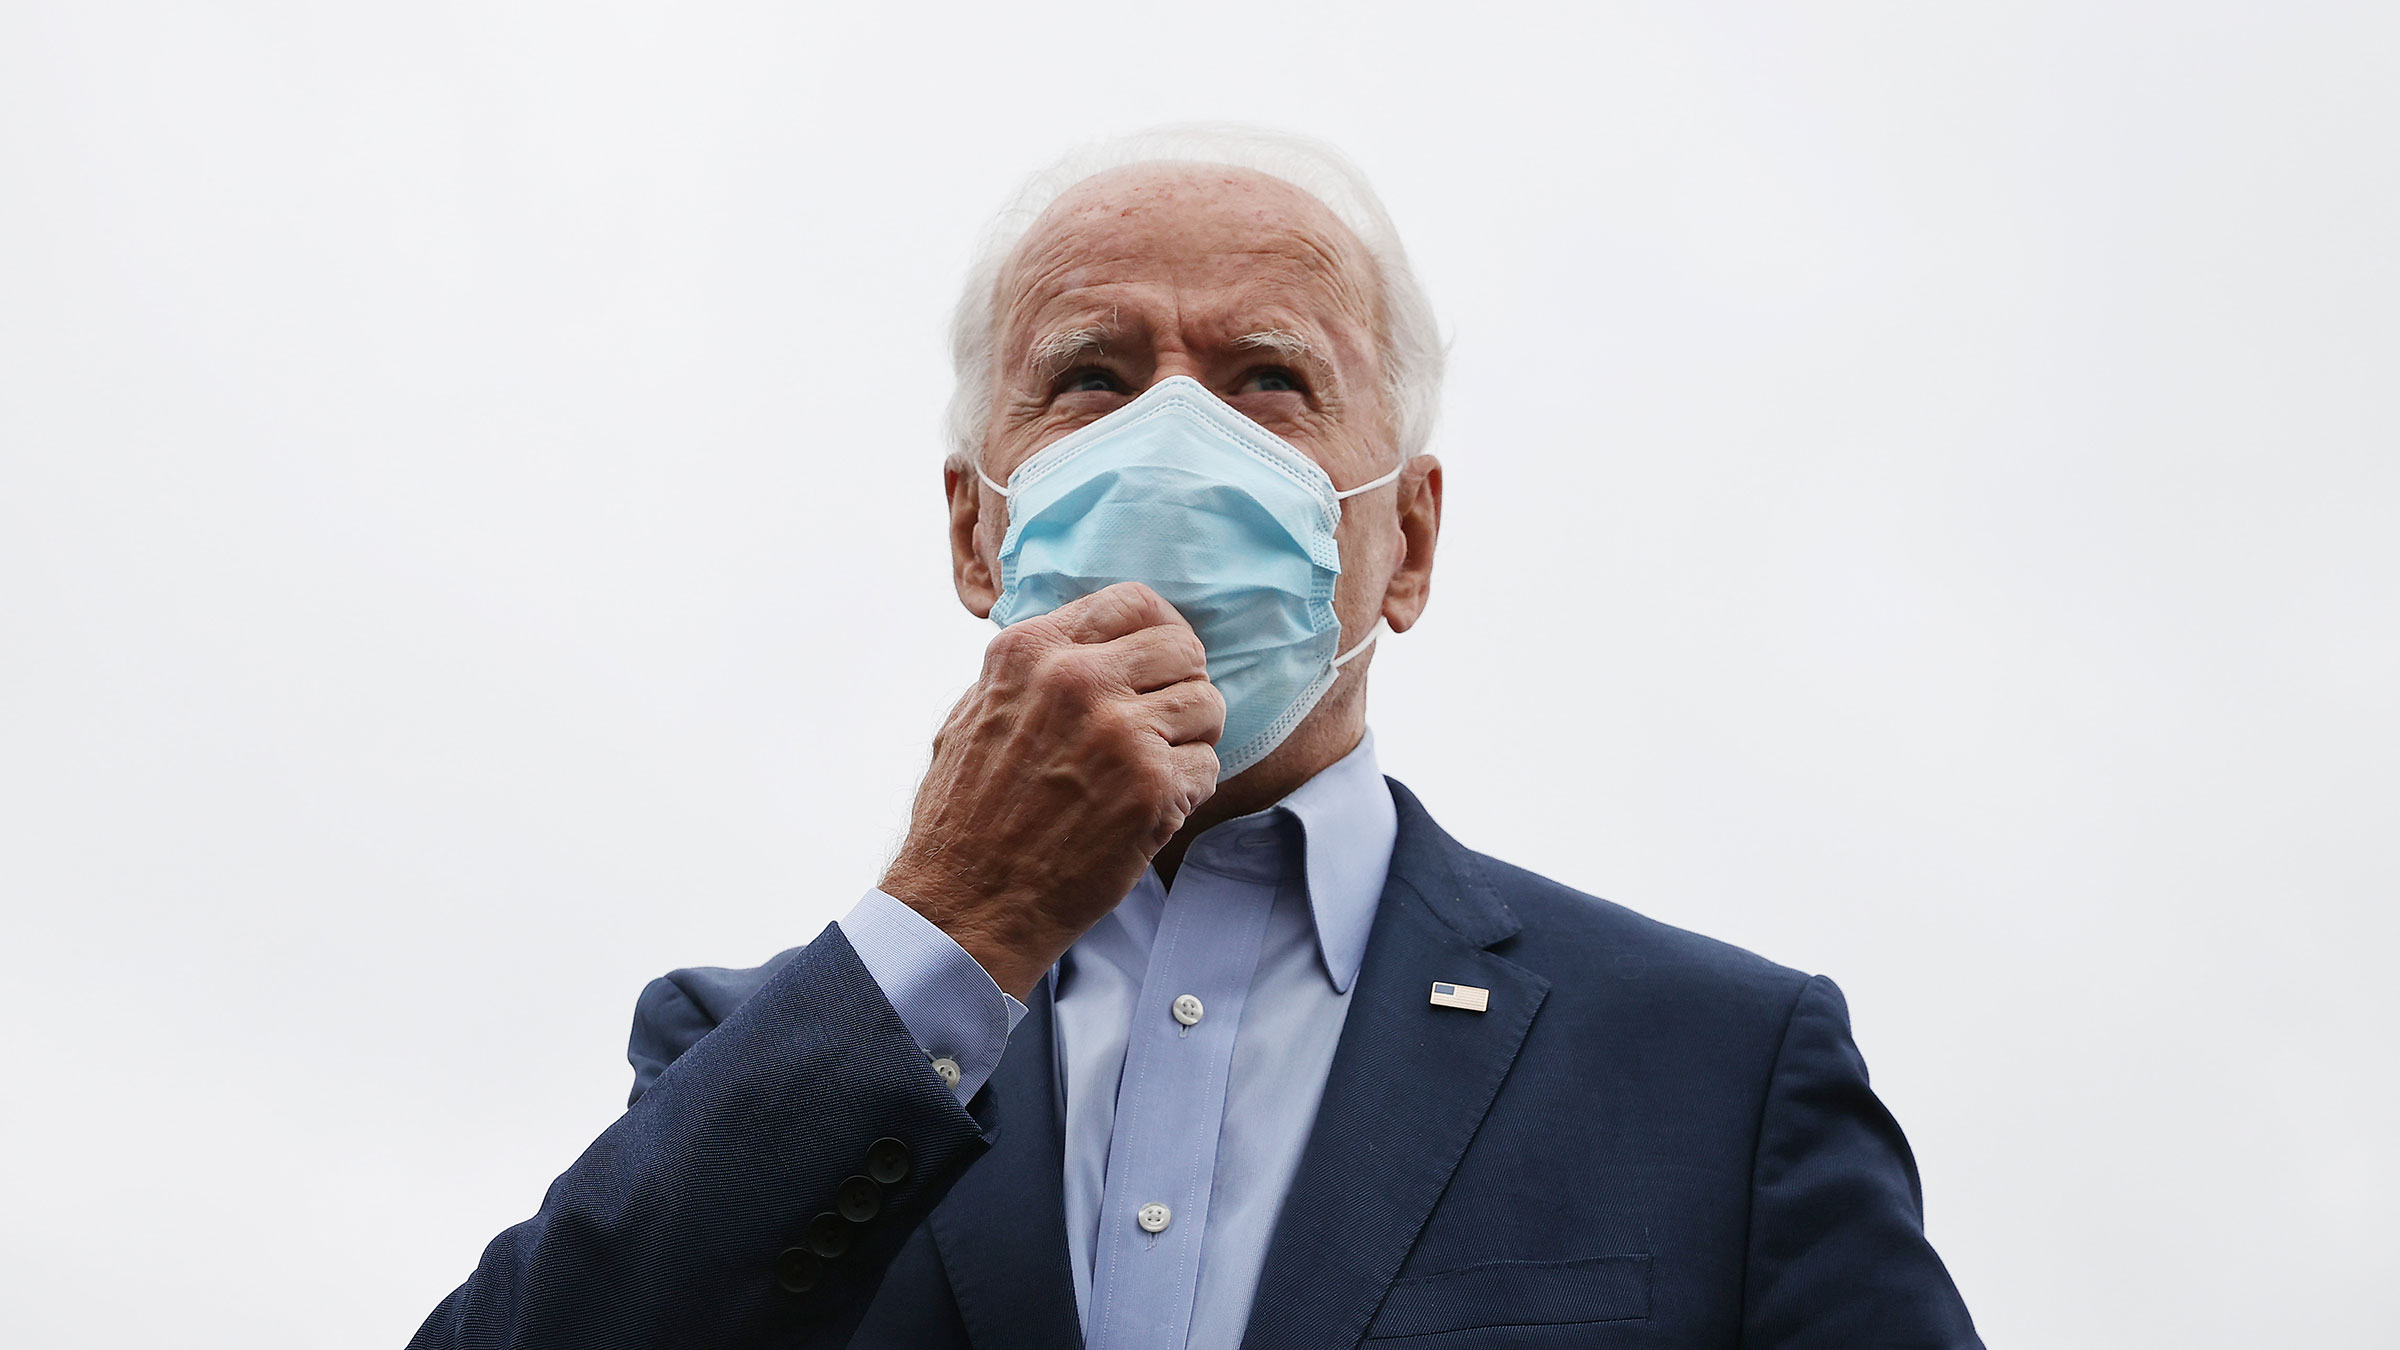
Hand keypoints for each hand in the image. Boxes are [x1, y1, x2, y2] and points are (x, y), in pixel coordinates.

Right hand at [879, 582, 1223, 998]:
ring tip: (1152, 770)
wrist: (965, 901)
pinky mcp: (1152, 786)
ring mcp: (1120, 731)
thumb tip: (1093, 643)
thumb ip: (1036, 669)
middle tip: (1164, 724)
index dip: (1160, 633)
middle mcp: (1079, 678)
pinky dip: (1187, 791)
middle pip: (1184, 648)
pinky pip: (1209, 766)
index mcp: (1034, 650)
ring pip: (1208, 705)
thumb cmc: (965, 814)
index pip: (1135, 602)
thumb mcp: (976, 711)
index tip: (1158, 665)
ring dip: (1190, 740)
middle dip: (1183, 686)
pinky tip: (1147, 810)